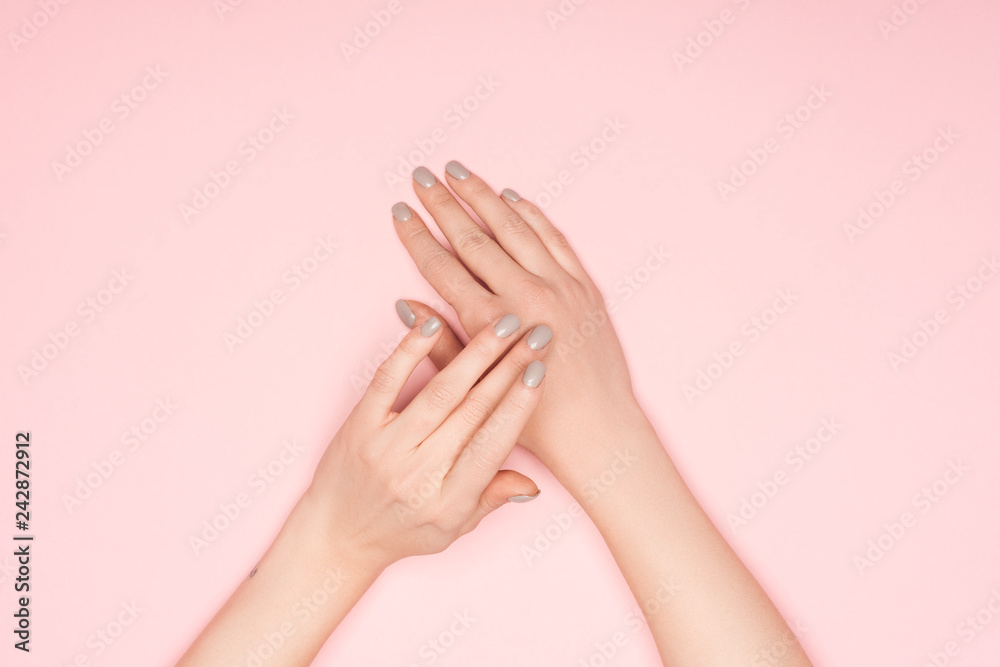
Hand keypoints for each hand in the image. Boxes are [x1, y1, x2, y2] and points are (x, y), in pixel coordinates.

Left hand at [304, 310, 549, 572]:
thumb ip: (492, 499)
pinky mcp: (358, 426)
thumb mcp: (453, 529)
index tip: (540, 372)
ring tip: (506, 325)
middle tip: (538, 334)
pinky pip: (387, 381)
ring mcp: (385, 448)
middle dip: (510, 368)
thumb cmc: (400, 531)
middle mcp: (418, 474)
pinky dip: (409, 350)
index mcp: (448, 501)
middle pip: (474, 410)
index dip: (519, 406)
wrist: (336, 535)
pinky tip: (431, 324)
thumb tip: (532, 483)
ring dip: (477, 353)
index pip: (492, 445)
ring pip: (440, 392)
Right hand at [391, 162, 641, 472]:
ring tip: (458, 171)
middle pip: (474, 237)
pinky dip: (532, 214)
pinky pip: (554, 238)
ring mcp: (559, 286)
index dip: (417, 236)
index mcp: (493, 322)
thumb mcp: (478, 387)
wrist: (598, 429)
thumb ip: (440, 344)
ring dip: (483, 195)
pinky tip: (512, 198)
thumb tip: (406, 306)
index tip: (399, 211)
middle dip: (443, 203)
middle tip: (421, 175)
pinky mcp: (584, 286)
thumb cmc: (536, 421)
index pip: (443, 267)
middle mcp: (526, 295)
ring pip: (514, 226)